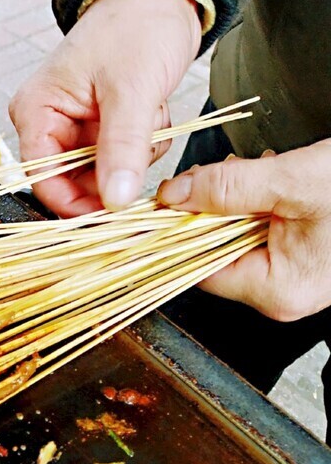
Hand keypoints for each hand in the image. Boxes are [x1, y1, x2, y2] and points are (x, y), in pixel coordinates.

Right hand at [9, 0, 201, 215]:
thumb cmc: (137, 27)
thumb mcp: (131, 91)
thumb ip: (122, 149)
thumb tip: (116, 201)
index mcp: (36, 111)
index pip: (43, 178)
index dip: (75, 203)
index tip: (115, 215)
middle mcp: (48, 122)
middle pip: (72, 180)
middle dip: (113, 173)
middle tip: (145, 149)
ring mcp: (76, 125)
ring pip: (102, 172)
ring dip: (133, 157)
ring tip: (152, 118)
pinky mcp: (101, 125)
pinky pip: (121, 157)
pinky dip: (143, 146)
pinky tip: (154, 114)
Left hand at [158, 143, 330, 321]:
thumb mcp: (293, 181)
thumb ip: (228, 188)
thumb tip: (172, 196)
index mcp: (275, 290)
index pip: (196, 267)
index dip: (177, 231)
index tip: (164, 198)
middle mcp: (279, 292)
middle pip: (211, 250)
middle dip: (211, 207)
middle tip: (225, 173)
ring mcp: (290, 275)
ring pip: (232, 234)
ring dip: (236, 198)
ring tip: (266, 170)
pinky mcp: (299, 255)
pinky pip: (258, 228)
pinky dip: (258, 199)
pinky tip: (277, 177)